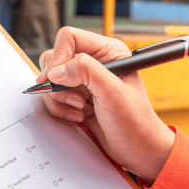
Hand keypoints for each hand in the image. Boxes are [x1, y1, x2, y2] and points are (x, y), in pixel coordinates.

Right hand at [37, 27, 174, 182]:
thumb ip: (86, 72)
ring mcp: (83, 81)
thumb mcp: (113, 93)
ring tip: (81, 109)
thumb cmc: (135, 122)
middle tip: (78, 99)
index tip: (56, 79)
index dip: (59, 57)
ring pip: (50, 79)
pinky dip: (60, 109)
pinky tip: (80, 116)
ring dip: (60, 98)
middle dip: (59, 83)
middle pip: (55, 58)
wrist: (137, 150)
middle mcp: (94, 63)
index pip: (69, 38)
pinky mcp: (75, 98)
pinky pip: (52, 96)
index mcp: (108, 52)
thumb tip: (56, 71)